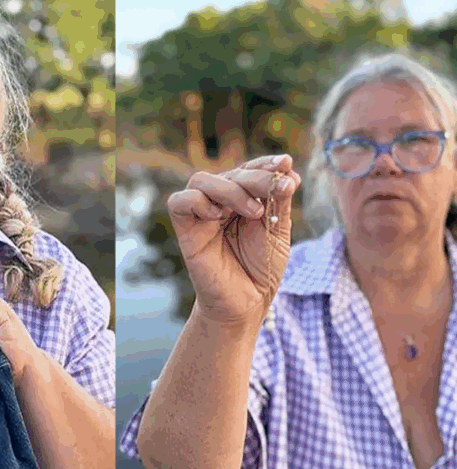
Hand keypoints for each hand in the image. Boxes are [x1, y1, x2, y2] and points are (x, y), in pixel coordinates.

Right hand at [167, 154, 300, 325]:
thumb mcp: (278, 231)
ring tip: (254, 211)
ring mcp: (202, 216)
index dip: (265, 163)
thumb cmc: (261, 270)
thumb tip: (288, 169)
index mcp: (243, 199)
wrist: (247, 304)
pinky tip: (219, 217)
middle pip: (230, 173)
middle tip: (279, 189)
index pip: (249, 169)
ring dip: (231, 189)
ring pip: (202, 180)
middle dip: (257, 178)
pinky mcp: (186, 231)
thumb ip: (279, 200)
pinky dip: (199, 202)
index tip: (285, 164)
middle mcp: (220, 203)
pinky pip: (180, 202)